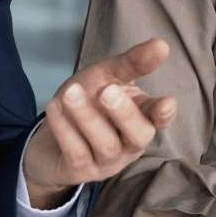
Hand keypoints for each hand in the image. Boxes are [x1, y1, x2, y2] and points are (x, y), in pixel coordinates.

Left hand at [22, 38, 177, 207]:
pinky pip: (76, 152)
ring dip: (87, 117)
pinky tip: (54, 107)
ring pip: (105, 144)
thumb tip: (161, 45)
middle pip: (138, 135)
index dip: (164, 113)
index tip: (166, 103)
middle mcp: (129, 144)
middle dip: (124, 113)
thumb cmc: (87, 102)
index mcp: (141, 118)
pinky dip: (65, 129)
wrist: (48, 137)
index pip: (159, 117)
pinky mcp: (81, 171)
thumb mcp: (107, 77)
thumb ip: (132, 63)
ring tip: (70, 93)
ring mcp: (106, 161)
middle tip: (107, 91)